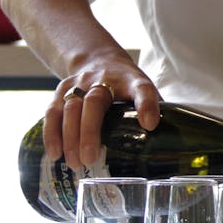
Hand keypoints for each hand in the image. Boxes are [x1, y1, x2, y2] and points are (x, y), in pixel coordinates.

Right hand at [46, 52, 161, 168]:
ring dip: (69, 137)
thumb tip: (170, 152)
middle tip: (90, 158)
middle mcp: (104, 79)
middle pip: (95, 102)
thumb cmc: (126, 85)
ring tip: (74, 164)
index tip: (150, 124)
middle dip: (90, 131)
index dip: (147, 105)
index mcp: (132, 81)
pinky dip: (52, 133)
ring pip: (71, 107)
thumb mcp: (144, 92)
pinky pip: (53, 110)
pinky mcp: (62, 89)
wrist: (97, 58)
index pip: (142, 89)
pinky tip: (55, 154)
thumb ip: (155, 114)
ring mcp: (80, 83)